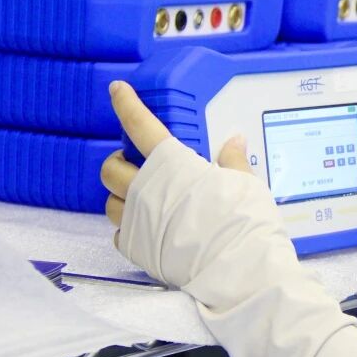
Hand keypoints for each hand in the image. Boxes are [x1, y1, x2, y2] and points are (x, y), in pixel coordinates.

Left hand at [100, 81, 252, 245]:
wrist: (237, 266)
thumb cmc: (243, 221)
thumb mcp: (246, 183)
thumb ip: (233, 161)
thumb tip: (234, 142)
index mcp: (172, 164)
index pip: (141, 125)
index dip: (127, 104)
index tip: (118, 91)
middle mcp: (146, 189)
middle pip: (111, 167)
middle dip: (119, 162)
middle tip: (136, 164)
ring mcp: (136, 220)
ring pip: (110, 202)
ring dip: (122, 197)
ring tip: (143, 200)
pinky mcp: (136, 249)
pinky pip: (120, 234)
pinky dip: (130, 229)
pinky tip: (149, 230)